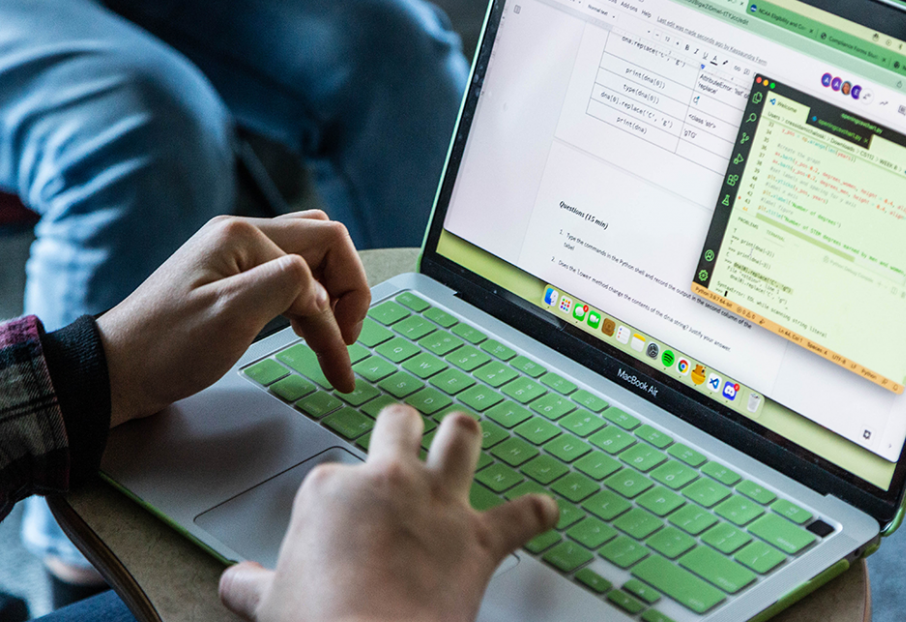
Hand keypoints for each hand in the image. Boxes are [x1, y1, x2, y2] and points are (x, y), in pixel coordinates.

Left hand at [97, 211, 369, 427]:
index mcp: (243, 235)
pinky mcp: (232, 281)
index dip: (344, 300)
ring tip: (331, 338)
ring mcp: (236, 257)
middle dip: (346, 290)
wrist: (118, 372)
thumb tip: (321, 292)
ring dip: (329, 295)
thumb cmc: (167, 347)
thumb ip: (287, 286)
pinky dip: (307, 304)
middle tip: (347, 337)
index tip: (344, 346)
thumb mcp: (232, 314)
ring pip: (310, 259)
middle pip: (324, 244)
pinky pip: (287, 278)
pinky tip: (306, 331)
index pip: (326, 251)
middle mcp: (241, 236)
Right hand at [218, 406, 558, 621]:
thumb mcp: (271, 602)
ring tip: (465, 434)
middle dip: (401, 428)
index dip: (338, 500)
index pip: (333, 478)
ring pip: (461, 439)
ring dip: (464, 437)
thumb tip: (236, 583)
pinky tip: (544, 510)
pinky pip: (522, 516)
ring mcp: (437, 505)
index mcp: (331, 491)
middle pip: (398, 427)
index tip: (339, 523)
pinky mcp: (478, 539)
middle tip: (402, 433)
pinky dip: (535, 513)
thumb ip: (254, 586)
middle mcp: (388, 483)